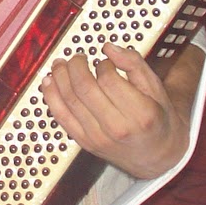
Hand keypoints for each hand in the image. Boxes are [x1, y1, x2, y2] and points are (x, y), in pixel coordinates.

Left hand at [41, 44, 193, 179]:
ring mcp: (98, 138)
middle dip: (75, 66)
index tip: (104, 61)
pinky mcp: (85, 143)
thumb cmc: (157, 119)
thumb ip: (134, 64)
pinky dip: (51, 97)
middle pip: (84, 89)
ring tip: (60, 64)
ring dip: (60, 77)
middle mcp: (118, 128)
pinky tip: (48, 82)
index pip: (109, 80)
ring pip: (69, 100)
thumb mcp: (156, 88)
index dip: (103, 64)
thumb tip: (108, 47)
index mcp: (140, 113)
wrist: (157, 157)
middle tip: (77, 57)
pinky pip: (61, 117)